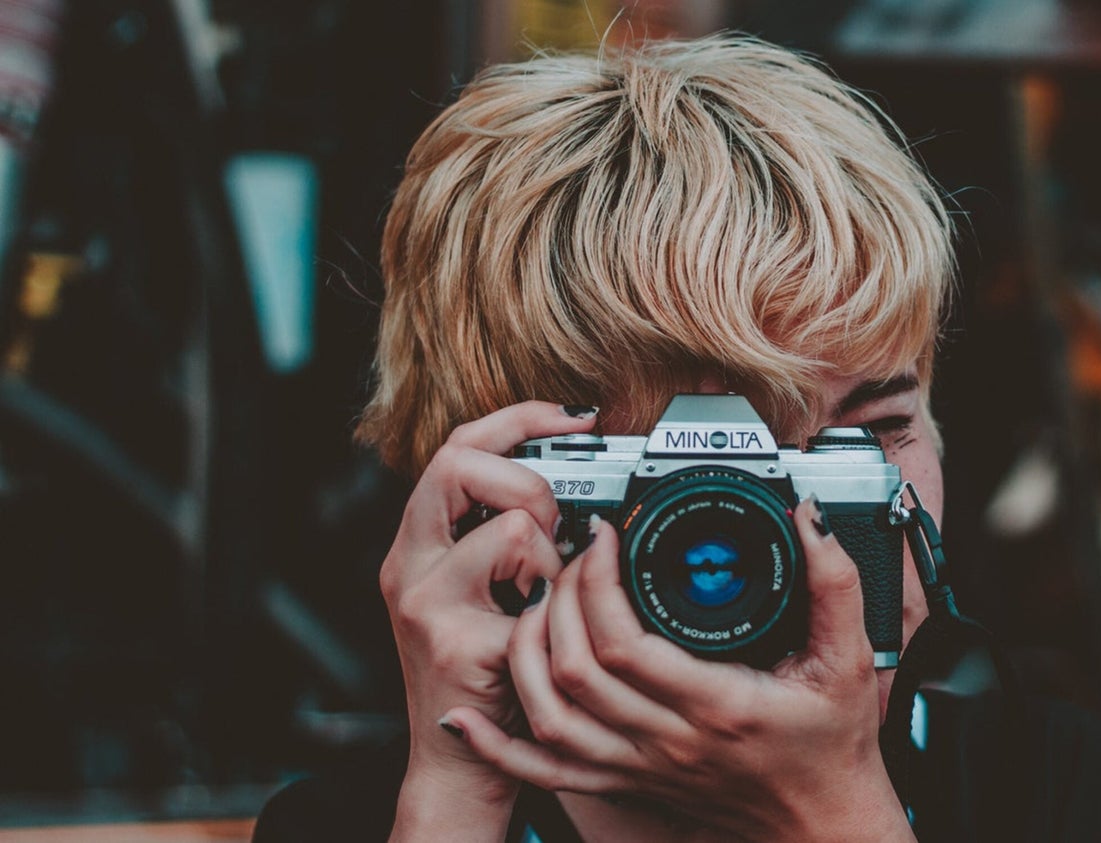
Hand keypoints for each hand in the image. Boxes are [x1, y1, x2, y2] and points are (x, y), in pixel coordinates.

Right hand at [378, 402, 596, 837]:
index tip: (574, 417)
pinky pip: (535, 593)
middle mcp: (409, 564)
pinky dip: (555, 604)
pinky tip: (542, 630)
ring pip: (510, 525)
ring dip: (551, 554)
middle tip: (552, 526)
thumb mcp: (483, 588)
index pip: (458, 445)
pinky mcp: (457, 643)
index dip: (518, 417)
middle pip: (459, 462)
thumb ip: (505, 531)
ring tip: (545, 592)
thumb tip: (574, 479)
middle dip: (528, 482)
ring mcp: (426, 603)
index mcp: (419, 542)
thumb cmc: (487, 667)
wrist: (461, 758)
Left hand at [443, 496, 915, 841]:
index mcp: (716, 705)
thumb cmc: (833, 744)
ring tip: (535, 602)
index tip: (605, 536)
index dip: (598, 583)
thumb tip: (807, 520)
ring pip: (549, 717)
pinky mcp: (626, 784)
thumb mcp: (849, 658)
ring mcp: (640, 768)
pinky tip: (466, 717)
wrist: (823, 822)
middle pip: (575, 672)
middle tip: (571, 555)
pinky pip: (546, 771)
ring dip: (525, 655)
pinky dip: (497, 746)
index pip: (626, 645)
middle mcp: (668, 742)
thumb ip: (835, 583)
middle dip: (559, 599)